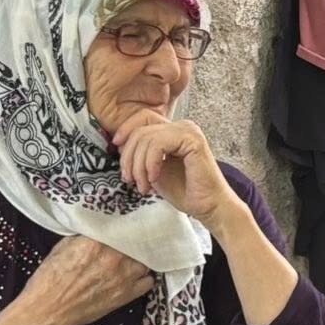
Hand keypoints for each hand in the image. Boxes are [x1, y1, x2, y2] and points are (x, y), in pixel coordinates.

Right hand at [13, 235, 154, 324]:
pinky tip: (135, 276)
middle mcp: (115, 257)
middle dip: (132, 242)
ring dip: (138, 260)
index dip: (122, 226)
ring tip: (130, 260)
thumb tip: (99, 231)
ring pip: (145, 261)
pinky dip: (143, 277)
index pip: (121, 226)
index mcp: (97, 242)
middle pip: (136, 243)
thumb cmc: (50, 279)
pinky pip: (148, 281)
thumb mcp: (62, 247)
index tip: (122, 226)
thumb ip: (85, 236)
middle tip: (127, 242)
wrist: (49, 309)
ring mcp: (125, 276)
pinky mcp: (128, 294)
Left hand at [110, 110, 240, 227]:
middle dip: (129, 158)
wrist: (208, 207)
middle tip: (130, 180)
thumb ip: (141, 153)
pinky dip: (150, 163)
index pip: (143, 118)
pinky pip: (157, 144)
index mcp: (174, 131)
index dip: (126, 130)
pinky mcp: (193, 140)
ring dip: (138, 165)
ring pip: (146, 137)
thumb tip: (119, 143)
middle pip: (141, 130)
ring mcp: (189, 131)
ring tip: (144, 185)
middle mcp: (183, 127)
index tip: (116, 147)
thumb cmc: (185, 191)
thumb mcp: (153, 169)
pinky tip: (155, 179)